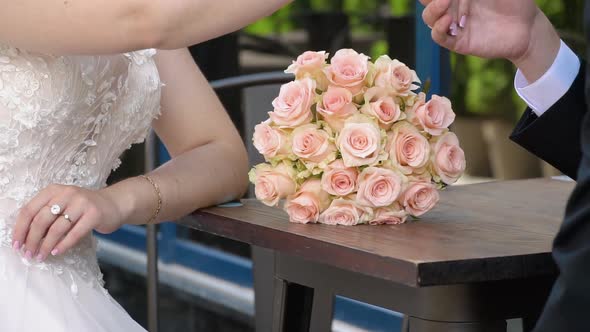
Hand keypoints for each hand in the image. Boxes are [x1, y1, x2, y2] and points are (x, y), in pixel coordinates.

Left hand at [12, 184, 125, 261]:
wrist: (114, 204)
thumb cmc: (84, 208)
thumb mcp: (63, 204)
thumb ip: (46, 214)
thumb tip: (26, 237)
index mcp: (53, 190)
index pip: (29, 209)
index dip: (20, 229)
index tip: (16, 244)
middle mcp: (66, 193)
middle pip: (41, 220)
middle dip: (32, 240)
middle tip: (28, 254)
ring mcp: (81, 203)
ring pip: (56, 228)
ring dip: (45, 245)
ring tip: (41, 256)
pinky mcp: (94, 214)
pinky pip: (74, 233)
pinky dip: (63, 245)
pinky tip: (56, 252)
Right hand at [420, 0, 560, 81]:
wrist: (528, 27)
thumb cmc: (515, 1)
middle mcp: (454, 7)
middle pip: (427, 1)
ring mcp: (455, 24)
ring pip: (429, 18)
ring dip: (433, 9)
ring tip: (445, 2)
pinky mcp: (458, 42)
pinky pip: (439, 37)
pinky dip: (438, 28)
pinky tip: (448, 20)